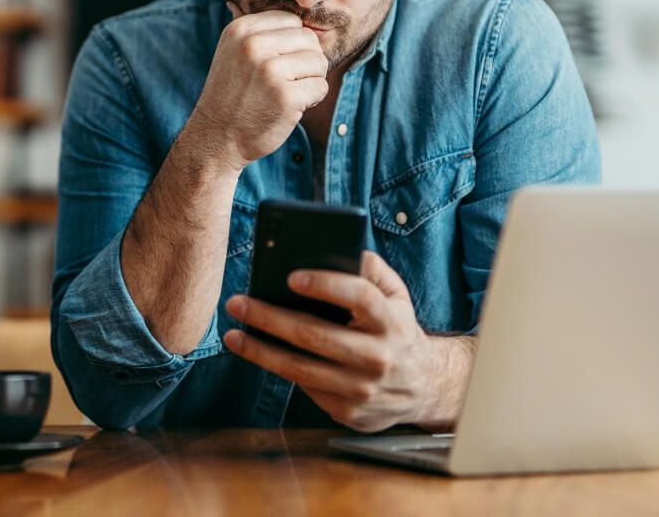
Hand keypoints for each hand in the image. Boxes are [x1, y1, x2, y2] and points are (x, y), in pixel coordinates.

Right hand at [187, 1, 327, 170]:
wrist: (215, 137)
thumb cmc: (233, 95)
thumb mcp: (234, 51)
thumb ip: (261, 32)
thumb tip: (298, 13)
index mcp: (241, 30)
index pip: (292, 21)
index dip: (293, 44)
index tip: (278, 63)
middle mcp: (253, 45)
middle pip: (309, 39)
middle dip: (306, 61)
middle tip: (288, 81)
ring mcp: (269, 71)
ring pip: (319, 62)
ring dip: (311, 80)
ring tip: (287, 93)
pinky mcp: (285, 96)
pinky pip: (320, 87)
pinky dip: (312, 100)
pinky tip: (291, 107)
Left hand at [223, 251, 460, 431]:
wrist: (425, 386)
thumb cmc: (397, 330)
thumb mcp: (396, 295)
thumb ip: (372, 269)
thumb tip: (340, 248)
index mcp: (391, 321)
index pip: (360, 297)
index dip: (326, 285)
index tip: (291, 277)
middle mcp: (379, 357)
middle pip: (316, 335)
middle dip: (270, 318)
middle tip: (238, 303)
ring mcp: (363, 389)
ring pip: (301, 369)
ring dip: (260, 351)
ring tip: (233, 334)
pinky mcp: (349, 412)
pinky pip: (306, 388)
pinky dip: (278, 369)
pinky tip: (258, 354)